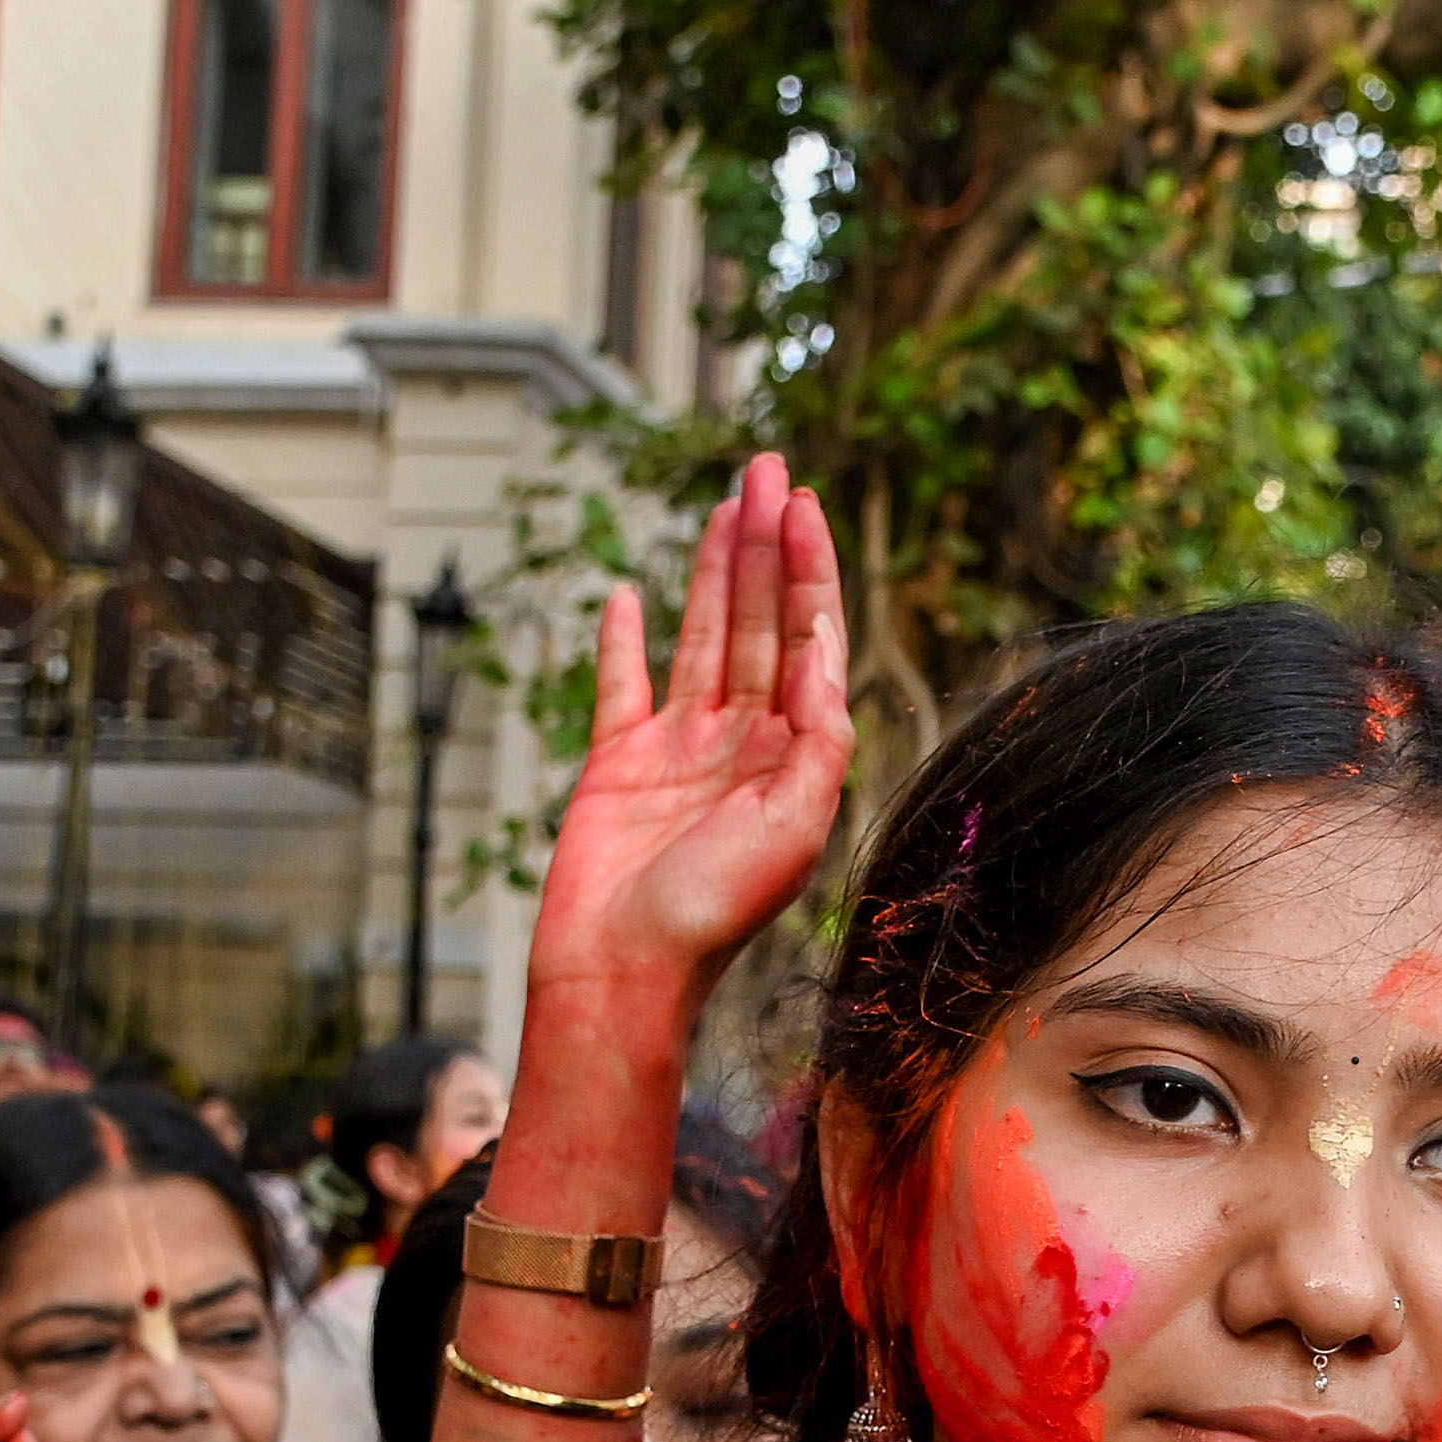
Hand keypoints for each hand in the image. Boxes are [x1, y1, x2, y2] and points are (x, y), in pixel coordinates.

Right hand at [524, 453, 855, 1038]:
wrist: (621, 973)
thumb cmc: (712, 914)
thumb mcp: (795, 826)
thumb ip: (819, 737)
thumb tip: (823, 648)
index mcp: (795, 758)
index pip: (809, 641)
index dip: (809, 570)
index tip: (805, 506)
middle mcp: (744, 745)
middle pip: (760, 622)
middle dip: (767, 545)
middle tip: (768, 468)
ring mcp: (680, 751)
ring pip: (705, 638)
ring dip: (717, 570)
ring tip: (730, 503)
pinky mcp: (618, 764)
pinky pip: (622, 687)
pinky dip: (626, 642)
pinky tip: (630, 597)